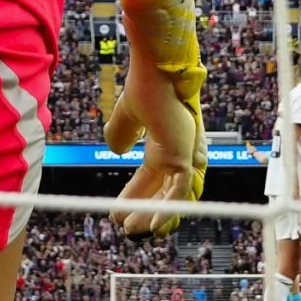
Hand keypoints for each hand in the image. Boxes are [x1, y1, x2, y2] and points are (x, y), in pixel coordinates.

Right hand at [103, 0, 208, 234]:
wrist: (156, 71)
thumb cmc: (145, 86)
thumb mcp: (127, 115)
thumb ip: (120, 132)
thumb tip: (114, 150)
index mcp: (166, 142)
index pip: (150, 177)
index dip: (133, 194)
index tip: (116, 210)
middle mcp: (178, 152)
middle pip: (161, 191)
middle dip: (143, 209)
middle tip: (126, 226)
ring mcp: (185, 155)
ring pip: (171, 196)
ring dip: (151, 215)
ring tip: (131, 229)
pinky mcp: (186, 157)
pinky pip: (178, 192)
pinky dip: (166, 210)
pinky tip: (151, 225)